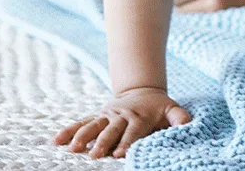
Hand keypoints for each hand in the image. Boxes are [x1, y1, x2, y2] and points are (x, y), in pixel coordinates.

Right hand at [53, 86, 190, 158]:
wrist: (141, 90)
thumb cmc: (158, 107)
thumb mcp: (172, 109)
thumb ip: (179, 118)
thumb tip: (188, 125)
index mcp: (138, 117)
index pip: (132, 132)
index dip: (126, 142)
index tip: (119, 154)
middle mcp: (120, 116)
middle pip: (110, 130)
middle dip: (103, 143)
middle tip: (95, 156)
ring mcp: (106, 115)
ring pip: (93, 126)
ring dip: (83, 137)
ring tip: (73, 150)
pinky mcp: (96, 116)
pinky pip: (81, 123)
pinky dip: (69, 131)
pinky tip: (56, 141)